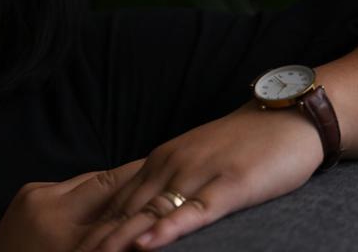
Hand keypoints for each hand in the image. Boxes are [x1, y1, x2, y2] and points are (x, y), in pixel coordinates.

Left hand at [0, 158, 145, 251]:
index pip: (119, 209)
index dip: (143, 194)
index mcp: (73, 241)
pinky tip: (99, 192)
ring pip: (88, 180)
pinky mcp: (27, 192)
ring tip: (135, 177)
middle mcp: (56, 215)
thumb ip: (108, 240)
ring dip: (109, 182)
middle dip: (133, 175)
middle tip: (157, 168)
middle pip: (107, 184)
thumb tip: (136, 221)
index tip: (164, 184)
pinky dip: (84, 189)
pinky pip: (66, 184)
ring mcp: (38, 199)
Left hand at [73, 102, 324, 251]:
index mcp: (159, 161)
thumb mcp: (197, 163)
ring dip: (120, 240)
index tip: (69, 250)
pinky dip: (166, 230)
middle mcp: (170, 166)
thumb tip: (145, 214)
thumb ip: (170, 185)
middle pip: (124, 211)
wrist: (288, 117)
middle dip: (97, 241)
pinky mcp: (228, 186)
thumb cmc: (244, 145)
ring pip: (150, 213)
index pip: (116, 202)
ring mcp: (197, 175)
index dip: (92, 230)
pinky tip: (147, 245)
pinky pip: (192, 212)